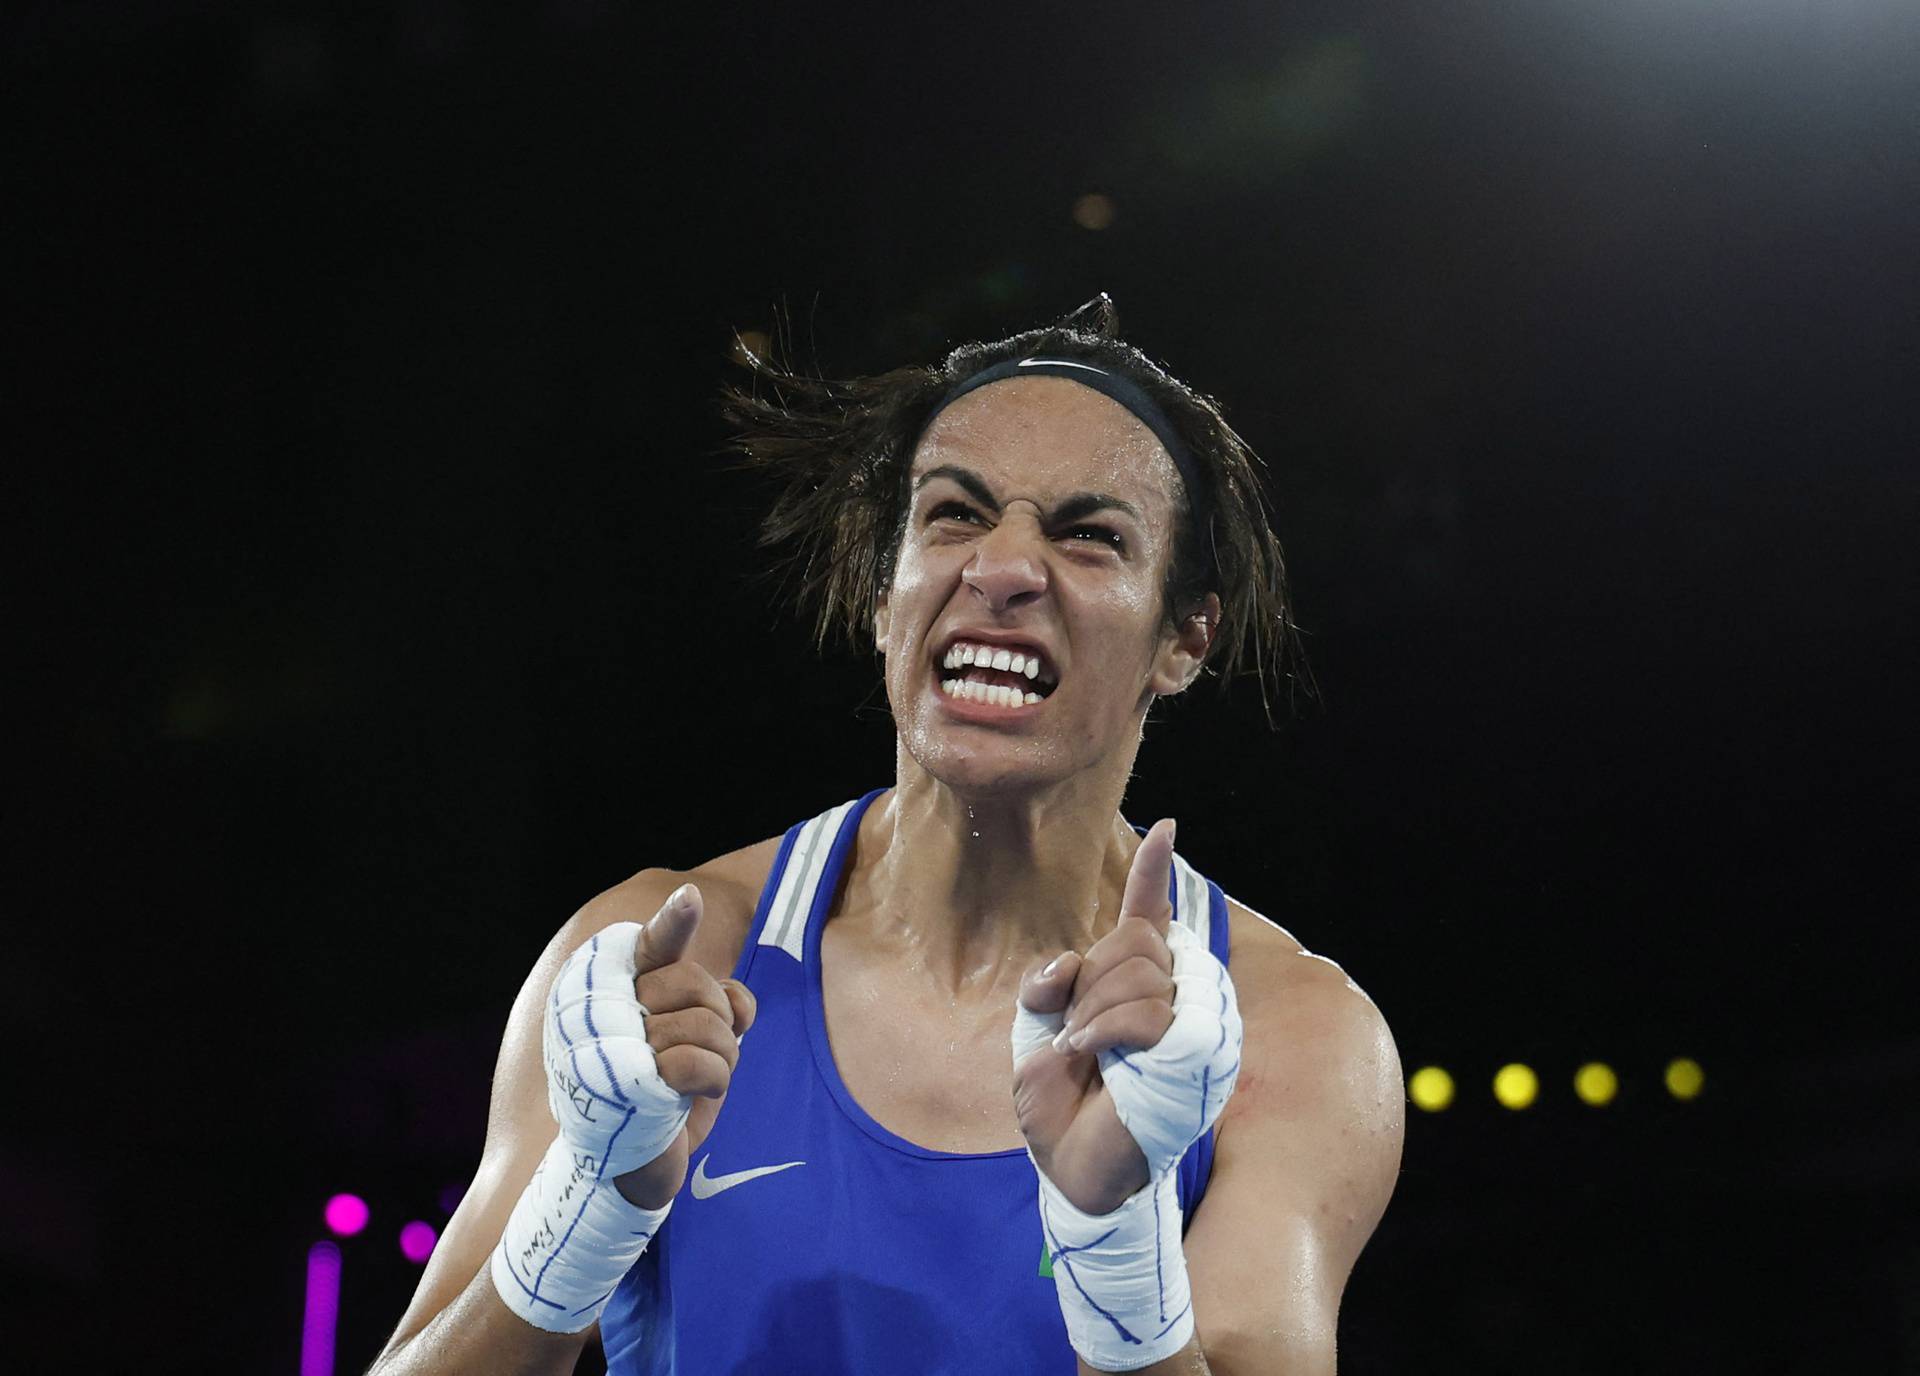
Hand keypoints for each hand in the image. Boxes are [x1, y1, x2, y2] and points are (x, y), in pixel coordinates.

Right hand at [538, 885, 756, 1210]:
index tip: (692, 899)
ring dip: (721, 1056)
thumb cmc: (667, 1097)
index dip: (673, 921)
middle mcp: (607, 1011)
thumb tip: (740, 1000)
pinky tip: (693, 1100)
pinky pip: (696, 1060)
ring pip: (702, 1021)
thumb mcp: (696, 1044)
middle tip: (709, 1050)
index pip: (650, 946)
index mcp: (620, 991)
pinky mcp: (628, 1085)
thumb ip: (713, 1007)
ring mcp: (613, 1047)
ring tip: (698, 1081)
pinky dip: (713, 1080)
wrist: (633, 1169)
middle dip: (719, 1016)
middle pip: (693, 980)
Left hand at [1012, 819, 1178, 1215]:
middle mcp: (1175, 996)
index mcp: (1138, 984)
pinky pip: (1145, 1009)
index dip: (1154, 871)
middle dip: (1088, 981)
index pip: (1150, 915)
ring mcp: (1194, 1023)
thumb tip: (1071, 956)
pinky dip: (1101, 1030)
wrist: (1069, 1167)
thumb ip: (1051, 980)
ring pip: (1138, 968)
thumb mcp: (1038, 1025)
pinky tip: (1087, 1058)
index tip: (1164, 828)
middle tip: (1074, 1035)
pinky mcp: (1196, 1052)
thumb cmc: (1061, 1102)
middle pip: (1134, 939)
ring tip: (1081, 1055)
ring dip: (1089, 1011)